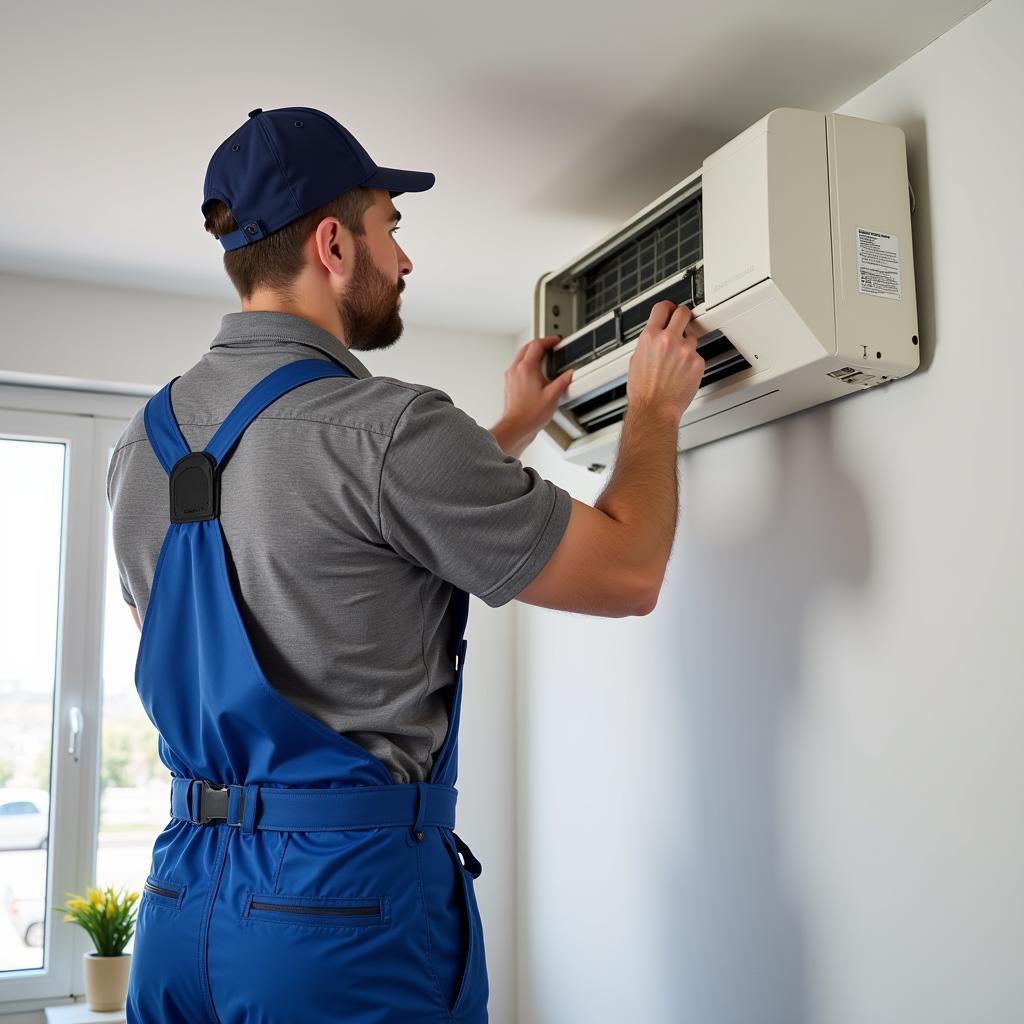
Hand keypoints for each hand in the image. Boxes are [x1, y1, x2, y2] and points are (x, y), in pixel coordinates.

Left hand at [500, 334, 573, 441]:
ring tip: (544, 357)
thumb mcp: (553, 396)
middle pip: (527, 347)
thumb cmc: (530, 414)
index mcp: (526, 368)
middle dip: (540, 344)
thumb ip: (563, 381)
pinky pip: (517, 367)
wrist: (517, 427)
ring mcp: (510, 376)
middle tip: (550, 346)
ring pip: (520, 356)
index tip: (555, 341)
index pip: (537, 345)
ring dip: (532, 353)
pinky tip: (535, 372)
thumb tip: (570, 373)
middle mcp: (515, 370)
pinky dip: (526, 363)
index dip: (548, 340)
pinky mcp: (509, 384)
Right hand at [626, 301, 704, 421]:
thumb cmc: (643, 391)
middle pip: (683, 312)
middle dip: (683, 316)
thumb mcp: (636, 360)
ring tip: (678, 360)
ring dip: (687, 345)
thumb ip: (648, 344)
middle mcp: (668, 340)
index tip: (671, 309)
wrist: (654, 408)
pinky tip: (682, 373)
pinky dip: (692, 362)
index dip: (668, 307)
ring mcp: (685, 350)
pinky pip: (697, 355)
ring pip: (692, 337)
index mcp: (650, 337)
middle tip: (683, 321)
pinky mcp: (697, 361)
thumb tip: (653, 338)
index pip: (662, 307)